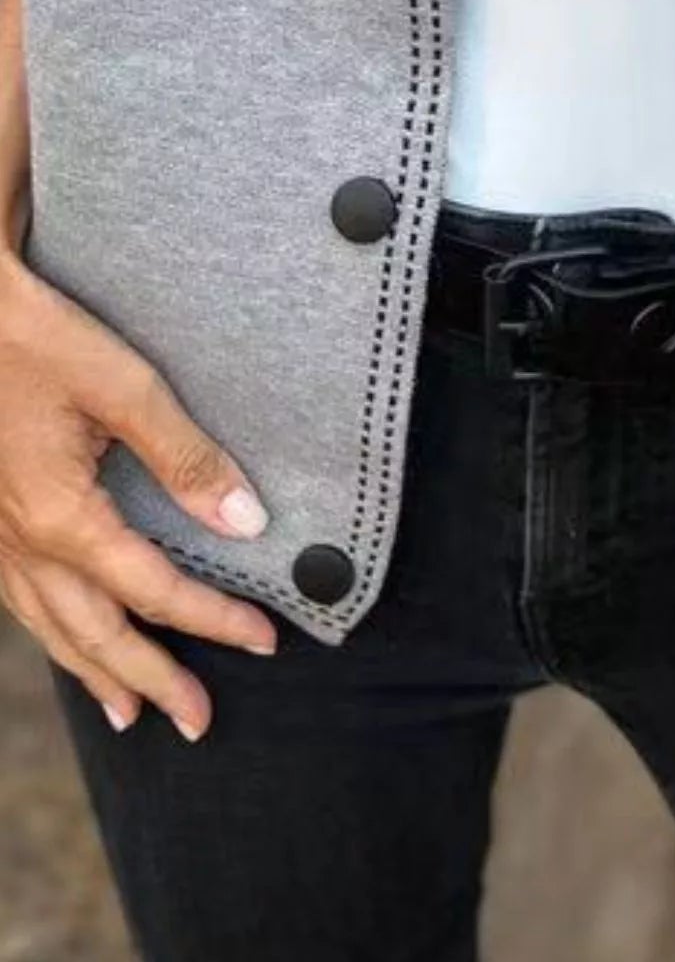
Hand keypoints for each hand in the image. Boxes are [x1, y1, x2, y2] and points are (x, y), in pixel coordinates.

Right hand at [0, 248, 277, 739]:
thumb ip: (185, 455)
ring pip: (48, 624)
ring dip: (93, 670)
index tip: (266, 640)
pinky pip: (20, 597)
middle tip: (199, 723)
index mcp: (61, 517)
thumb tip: (246, 521)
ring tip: (129, 711)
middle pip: (94, 631)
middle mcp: (20, 540)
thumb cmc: (34, 335)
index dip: (213, 620)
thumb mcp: (122, 385)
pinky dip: (52, 631)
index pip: (155, 589)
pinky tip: (65, 634)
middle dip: (150, 678)